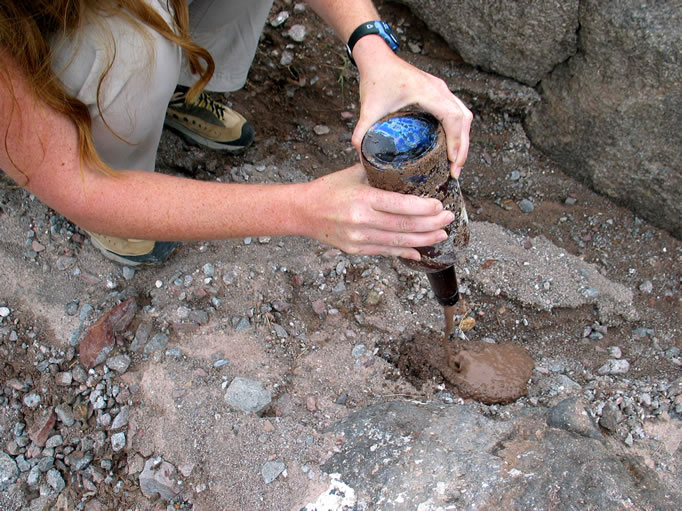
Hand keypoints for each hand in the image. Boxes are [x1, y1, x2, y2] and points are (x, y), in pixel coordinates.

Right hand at [301, 164, 454, 259]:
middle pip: (404, 226)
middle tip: (449, 219)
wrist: (302, 212)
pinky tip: (419, 251)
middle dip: (431, 224)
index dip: (423, 208)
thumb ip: (379, 170)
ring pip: (398, 243)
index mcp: (363, 199)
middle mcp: (362, 221)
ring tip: (441, 235)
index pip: (400, 205)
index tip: (440, 205)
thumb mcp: (354, 174)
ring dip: (423, 240)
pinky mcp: (356, 250)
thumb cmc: (329, 189)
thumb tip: (406, 161)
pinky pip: (385, 252)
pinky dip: (404, 252)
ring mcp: (359, 239)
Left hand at [351, 41, 472, 177]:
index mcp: (427, 92)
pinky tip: (451, 145)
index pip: (452, 117)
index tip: (452, 162)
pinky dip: (458, 129)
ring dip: (463, 139)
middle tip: (455, 171)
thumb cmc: (374, 80)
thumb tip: (361, 158)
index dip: (456, 140)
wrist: (377, 59)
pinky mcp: (439, 91)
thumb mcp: (367, 109)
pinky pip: (458, 111)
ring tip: (455, 162)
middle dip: (463, 147)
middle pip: (464, 119)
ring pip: (464, 115)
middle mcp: (439, 89)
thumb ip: (361, 134)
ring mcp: (441, 89)